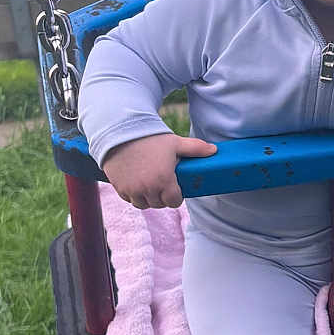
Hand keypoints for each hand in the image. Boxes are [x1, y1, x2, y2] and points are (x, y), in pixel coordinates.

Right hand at [102, 132, 217, 208]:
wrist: (119, 131)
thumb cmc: (150, 138)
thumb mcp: (175, 142)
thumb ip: (196, 149)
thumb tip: (214, 150)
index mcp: (164, 181)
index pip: (173, 202)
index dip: (175, 196)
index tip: (174, 188)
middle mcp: (147, 189)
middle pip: (158, 204)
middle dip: (162, 196)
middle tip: (162, 183)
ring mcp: (131, 190)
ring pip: (143, 204)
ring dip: (147, 198)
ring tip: (149, 184)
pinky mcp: (119, 188)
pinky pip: (129, 198)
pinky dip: (133, 194)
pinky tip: (136, 182)